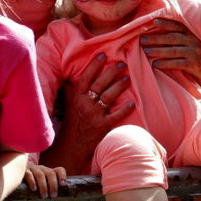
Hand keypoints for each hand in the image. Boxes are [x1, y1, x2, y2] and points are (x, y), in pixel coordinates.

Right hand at [24, 163, 65, 198]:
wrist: (18, 184)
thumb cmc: (35, 190)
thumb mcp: (45, 192)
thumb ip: (53, 197)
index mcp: (50, 173)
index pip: (59, 170)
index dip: (62, 176)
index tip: (63, 184)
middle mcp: (42, 170)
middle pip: (51, 173)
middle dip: (53, 185)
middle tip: (53, 196)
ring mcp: (33, 169)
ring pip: (40, 174)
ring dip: (43, 186)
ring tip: (44, 196)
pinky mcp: (23, 172)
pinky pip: (28, 174)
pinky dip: (32, 181)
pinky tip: (34, 189)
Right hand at [45, 54, 133, 172]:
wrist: (72, 146)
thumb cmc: (72, 123)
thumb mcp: (68, 105)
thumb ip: (69, 90)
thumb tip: (68, 76)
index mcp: (76, 97)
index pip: (86, 78)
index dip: (94, 65)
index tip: (103, 55)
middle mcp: (85, 104)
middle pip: (99, 84)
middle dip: (111, 72)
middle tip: (121, 64)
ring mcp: (94, 115)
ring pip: (108, 96)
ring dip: (119, 86)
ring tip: (127, 78)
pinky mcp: (102, 126)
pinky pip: (116, 116)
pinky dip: (124, 109)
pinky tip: (132, 103)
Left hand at [140, 18, 200, 90]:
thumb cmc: (193, 55)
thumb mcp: (188, 43)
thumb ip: (176, 36)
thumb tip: (153, 31)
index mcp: (191, 33)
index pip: (177, 26)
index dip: (165, 23)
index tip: (152, 22)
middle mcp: (194, 41)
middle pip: (172, 38)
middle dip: (156, 38)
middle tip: (142, 39)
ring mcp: (195, 53)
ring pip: (173, 50)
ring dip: (158, 50)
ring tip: (146, 51)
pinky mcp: (195, 65)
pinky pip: (177, 63)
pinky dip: (165, 63)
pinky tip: (155, 64)